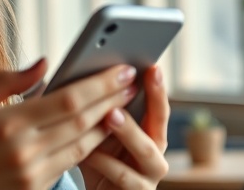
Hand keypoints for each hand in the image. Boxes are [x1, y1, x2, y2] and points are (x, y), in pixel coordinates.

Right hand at [0, 59, 137, 189]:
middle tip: (133, 79)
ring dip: (108, 122)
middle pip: (83, 121)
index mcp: (8, 124)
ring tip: (125, 100)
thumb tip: (46, 63)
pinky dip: (92, 143)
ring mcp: (33, 175)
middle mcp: (25, 151)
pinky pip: (72, 162)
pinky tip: (102, 126)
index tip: (122, 69)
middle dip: (113, 99)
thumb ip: (10, 81)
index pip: (68, 101)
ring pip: (84, 145)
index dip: (100, 84)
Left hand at [79, 66, 169, 189]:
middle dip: (150, 101)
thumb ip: (100, 111)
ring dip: (128, 131)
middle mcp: (156, 153)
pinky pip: (123, 176)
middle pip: (159, 123)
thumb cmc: (97, 160)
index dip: (157, 88)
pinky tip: (88, 151)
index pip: (158, 107)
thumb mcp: (99, 134)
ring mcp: (150, 175)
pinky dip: (104, 162)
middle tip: (129, 85)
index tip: (153, 67)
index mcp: (150, 134)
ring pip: (145, 150)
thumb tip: (84, 78)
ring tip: (109, 115)